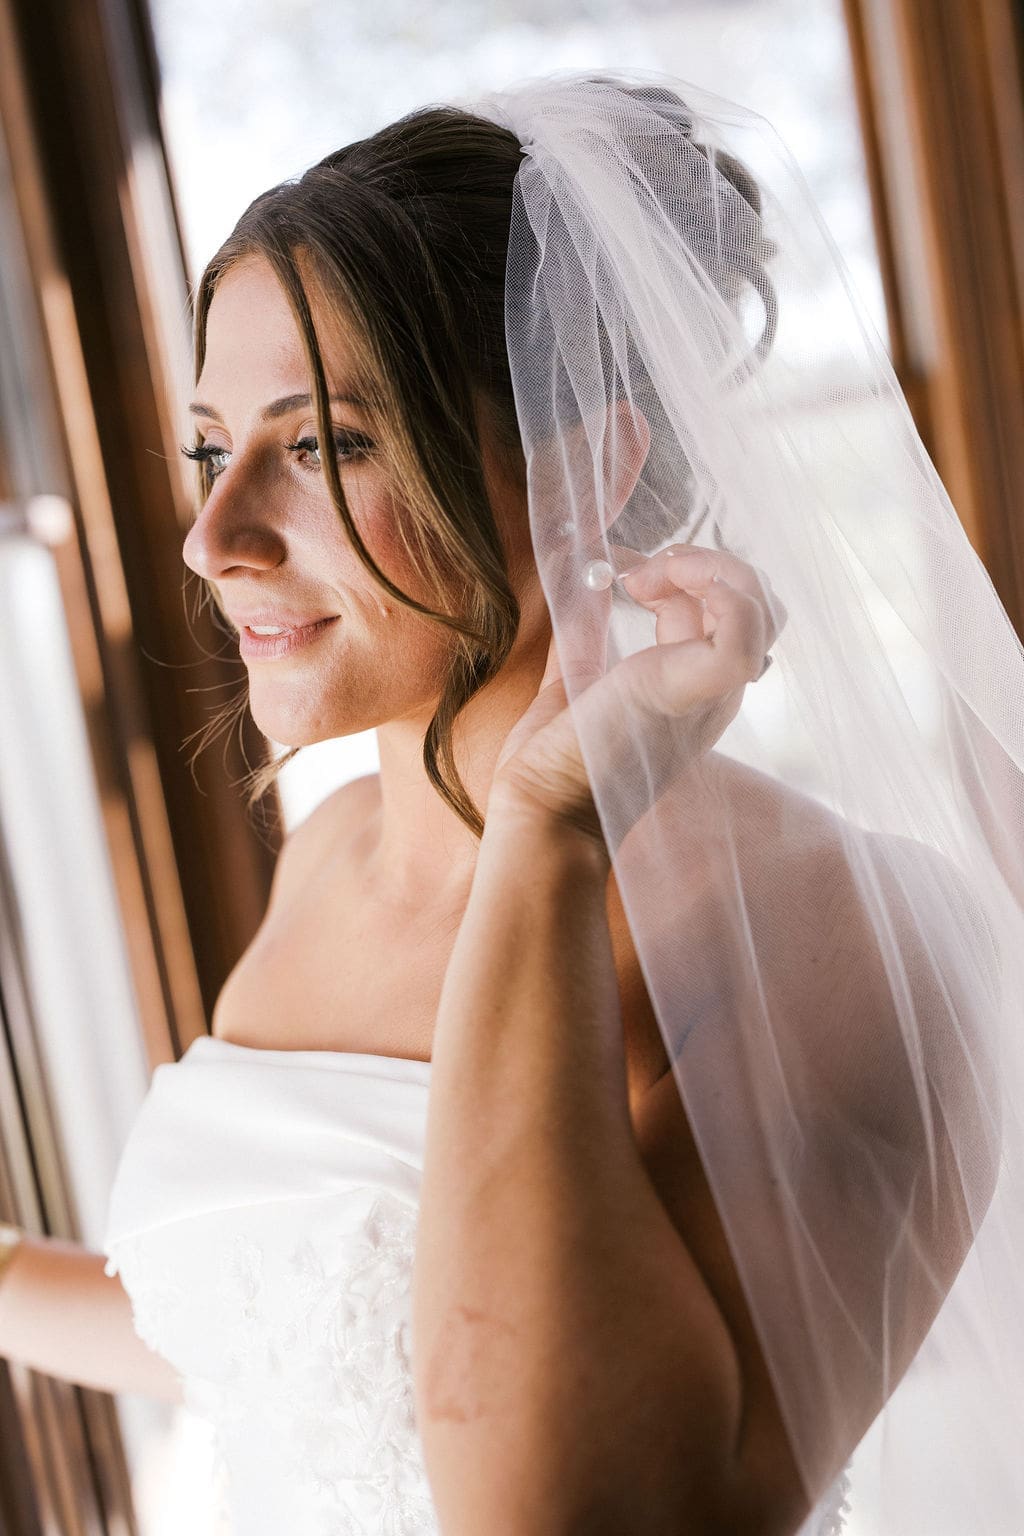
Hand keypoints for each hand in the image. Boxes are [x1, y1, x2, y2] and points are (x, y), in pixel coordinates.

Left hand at [491, 543, 785, 849]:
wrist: (543, 807)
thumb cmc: (556, 759)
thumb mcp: (574, 673)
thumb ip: (585, 629)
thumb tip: (582, 581)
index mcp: (693, 685)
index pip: (722, 610)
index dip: (681, 572)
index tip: (622, 570)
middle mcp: (714, 690)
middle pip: (756, 604)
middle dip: (705, 563)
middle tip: (638, 573)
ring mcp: (711, 691)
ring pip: (762, 608)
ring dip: (710, 568)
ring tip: (647, 576)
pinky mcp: (695, 690)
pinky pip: (744, 631)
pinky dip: (721, 592)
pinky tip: (666, 583)